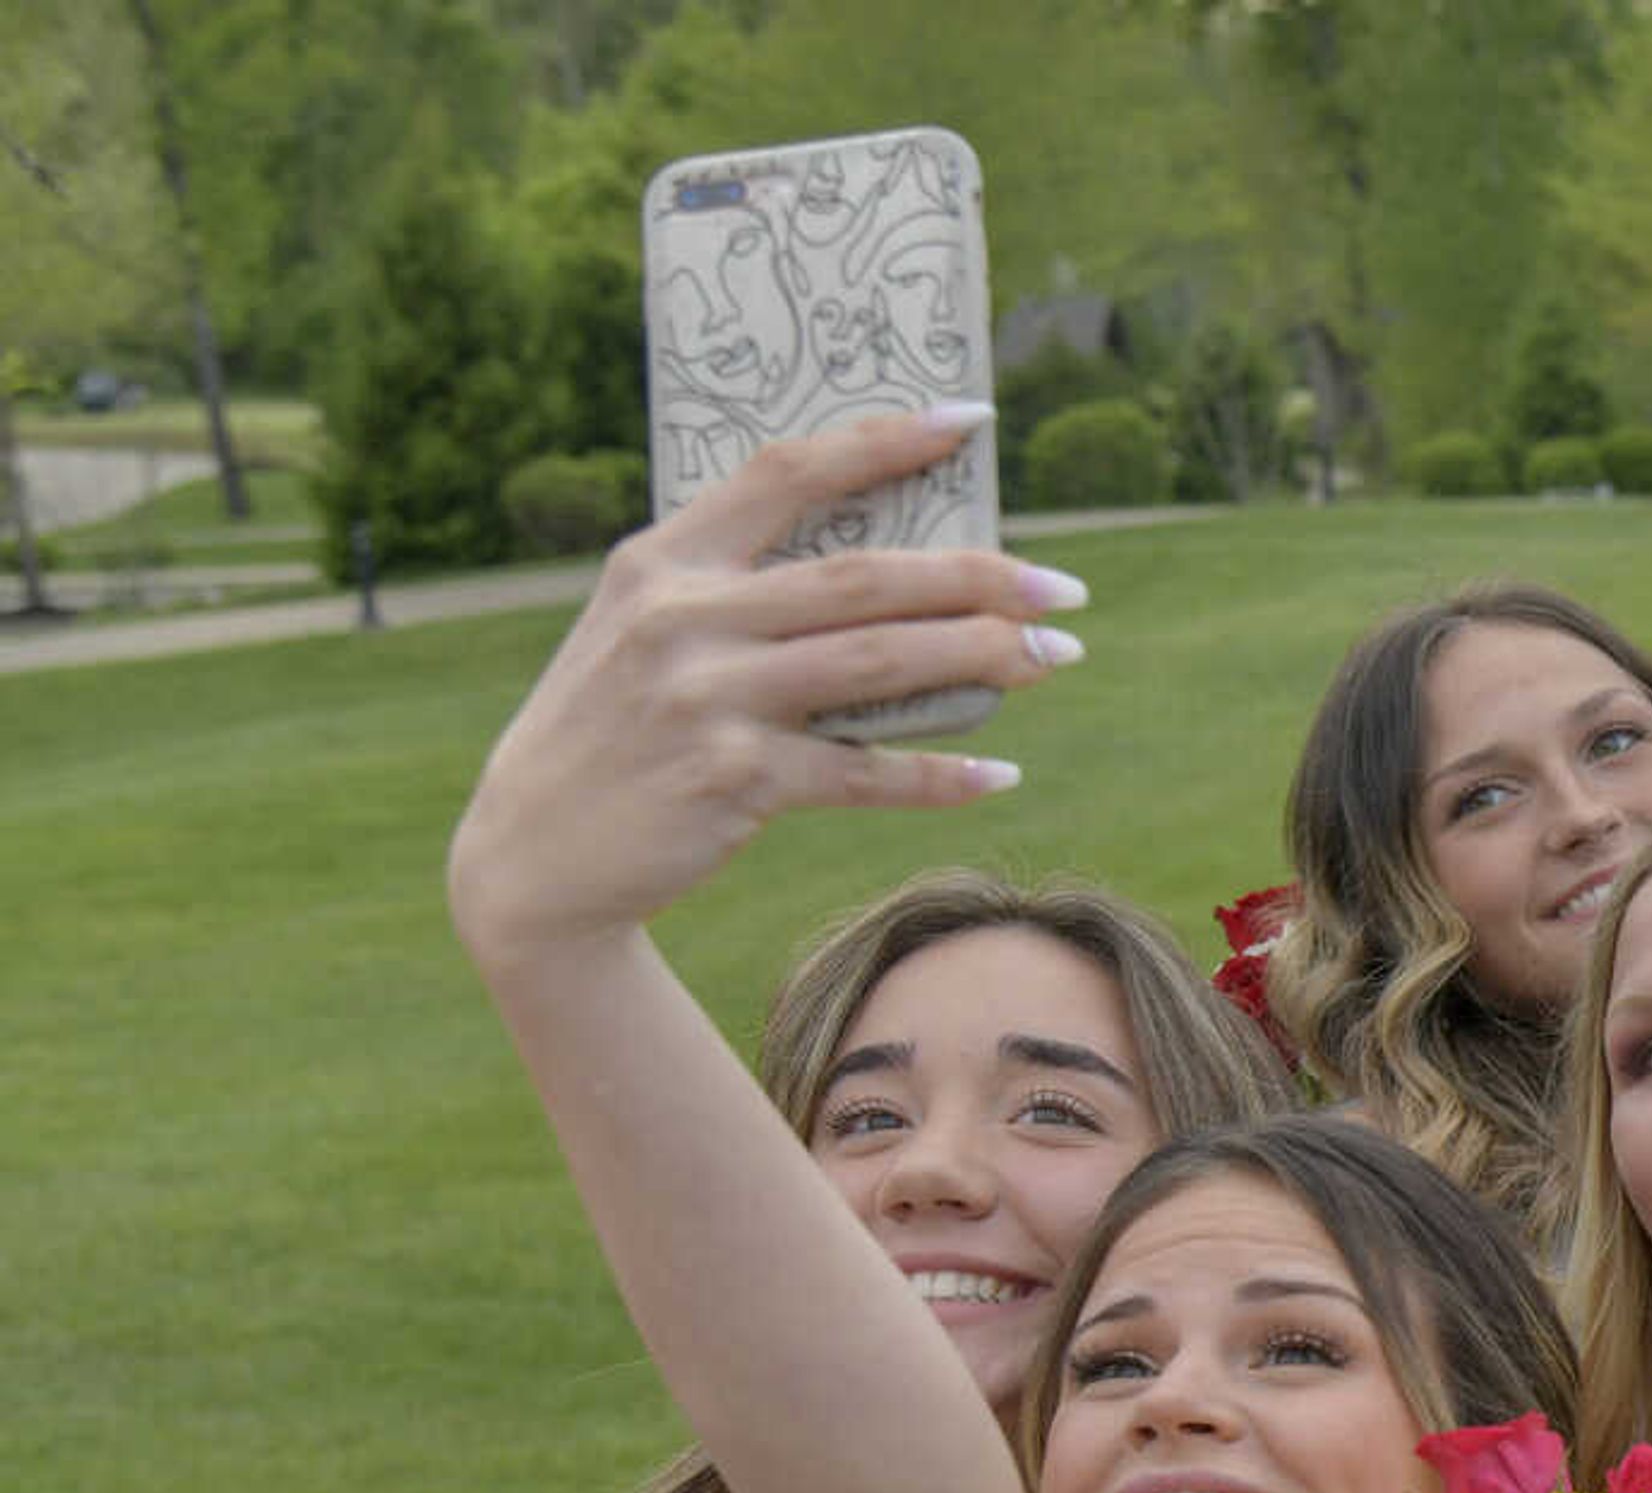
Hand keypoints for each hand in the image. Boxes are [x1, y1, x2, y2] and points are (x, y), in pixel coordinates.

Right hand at [446, 407, 1082, 962]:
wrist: (532, 859)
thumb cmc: (617, 731)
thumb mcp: (647, 636)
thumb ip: (741, 596)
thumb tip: (900, 575)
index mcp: (663, 561)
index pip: (789, 472)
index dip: (884, 440)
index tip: (969, 420)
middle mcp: (682, 618)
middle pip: (864, 578)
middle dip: (979, 577)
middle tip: (1064, 588)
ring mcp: (704, 698)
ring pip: (877, 664)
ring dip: (981, 658)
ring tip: (1055, 657)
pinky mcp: (730, 781)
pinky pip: (861, 772)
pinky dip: (936, 775)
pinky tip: (998, 774)